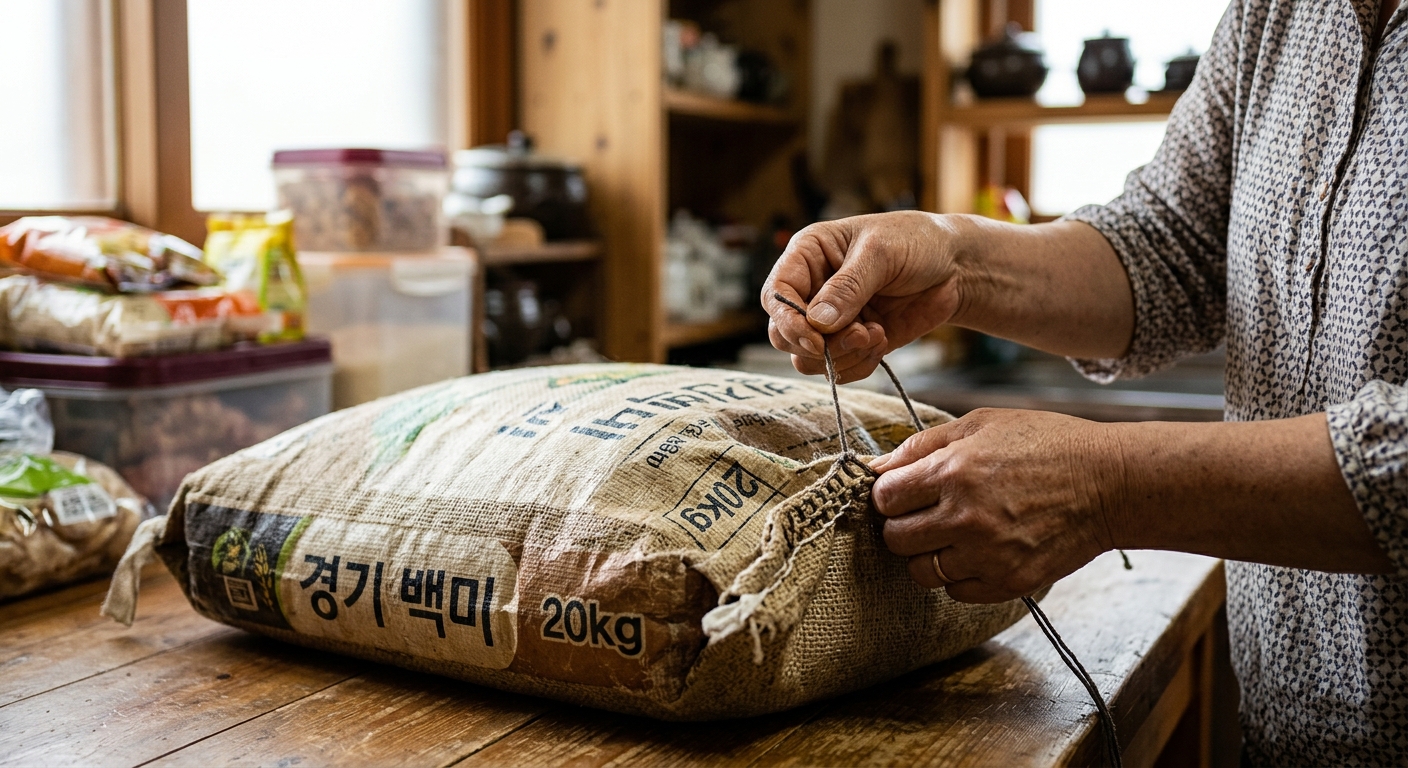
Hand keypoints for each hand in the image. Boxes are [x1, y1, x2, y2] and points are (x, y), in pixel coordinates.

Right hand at [761, 211, 971, 382]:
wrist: (957, 267)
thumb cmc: (917, 241)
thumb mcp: (881, 253)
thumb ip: (848, 287)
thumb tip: (816, 323)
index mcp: (808, 256)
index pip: (776, 295)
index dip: (789, 321)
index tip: (816, 339)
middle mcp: (812, 289)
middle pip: (784, 334)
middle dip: (820, 344)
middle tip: (860, 334)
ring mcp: (832, 320)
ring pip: (808, 358)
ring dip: (843, 355)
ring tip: (876, 334)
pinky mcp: (854, 342)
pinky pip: (839, 369)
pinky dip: (859, 364)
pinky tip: (883, 341)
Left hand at [870, 408, 1124, 602]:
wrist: (1109, 483)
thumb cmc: (1045, 444)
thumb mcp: (980, 424)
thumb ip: (922, 445)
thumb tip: (876, 467)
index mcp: (952, 472)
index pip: (884, 498)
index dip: (888, 495)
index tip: (902, 492)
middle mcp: (964, 518)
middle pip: (894, 539)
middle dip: (902, 525)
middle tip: (926, 514)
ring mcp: (986, 555)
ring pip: (920, 572)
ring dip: (928, 554)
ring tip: (953, 534)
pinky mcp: (1008, 582)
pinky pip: (956, 592)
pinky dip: (960, 576)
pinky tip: (978, 552)